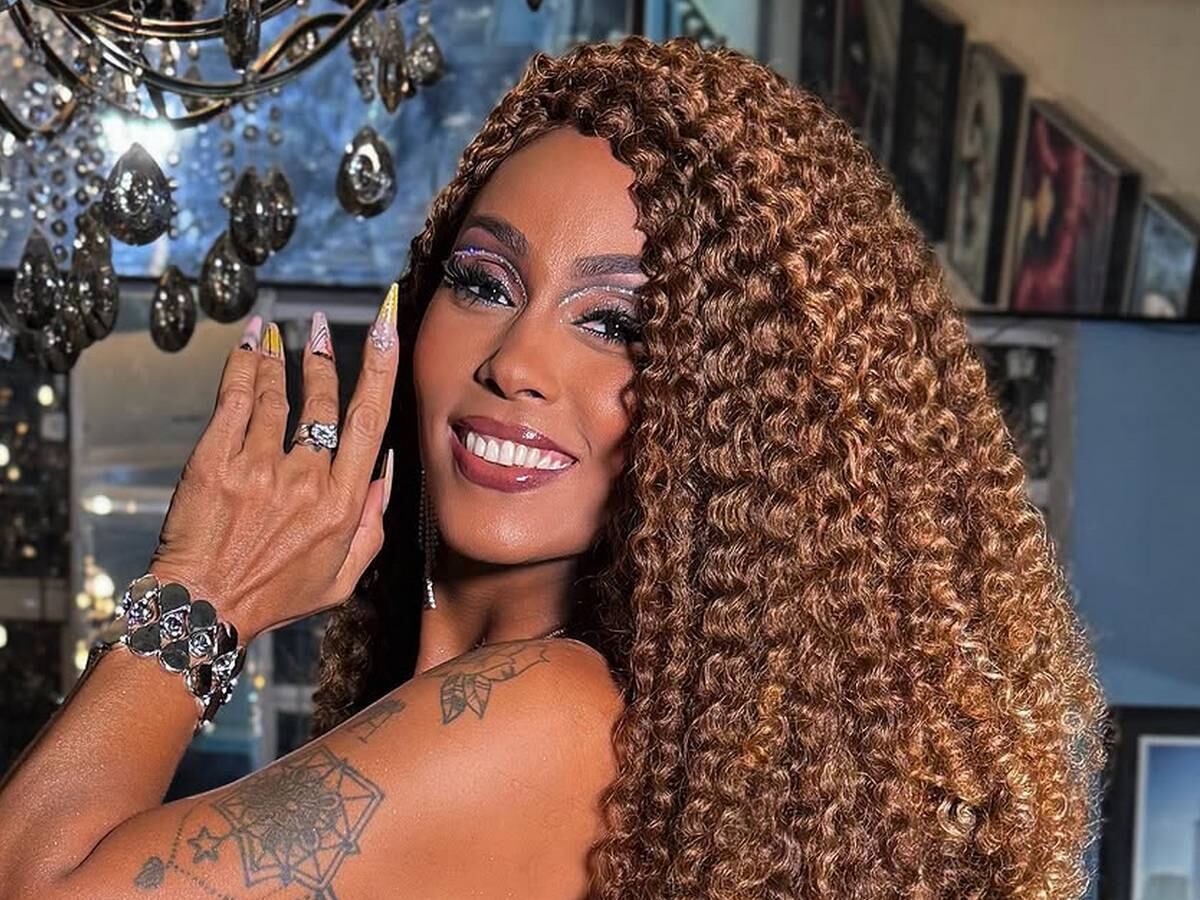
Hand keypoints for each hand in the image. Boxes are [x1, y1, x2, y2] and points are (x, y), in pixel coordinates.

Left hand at [145, 286, 399, 641]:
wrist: (201, 609)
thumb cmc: (272, 597)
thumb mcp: (341, 578)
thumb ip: (372, 526)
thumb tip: (383, 474)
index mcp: (341, 505)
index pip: (369, 421)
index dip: (380, 368)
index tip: (386, 328)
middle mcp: (304, 480)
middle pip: (322, 401)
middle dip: (324, 355)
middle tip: (319, 326)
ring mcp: (257, 469)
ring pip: (275, 395)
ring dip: (279, 357)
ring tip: (277, 334)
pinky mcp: (214, 463)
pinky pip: (234, 401)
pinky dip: (243, 365)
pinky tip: (249, 344)